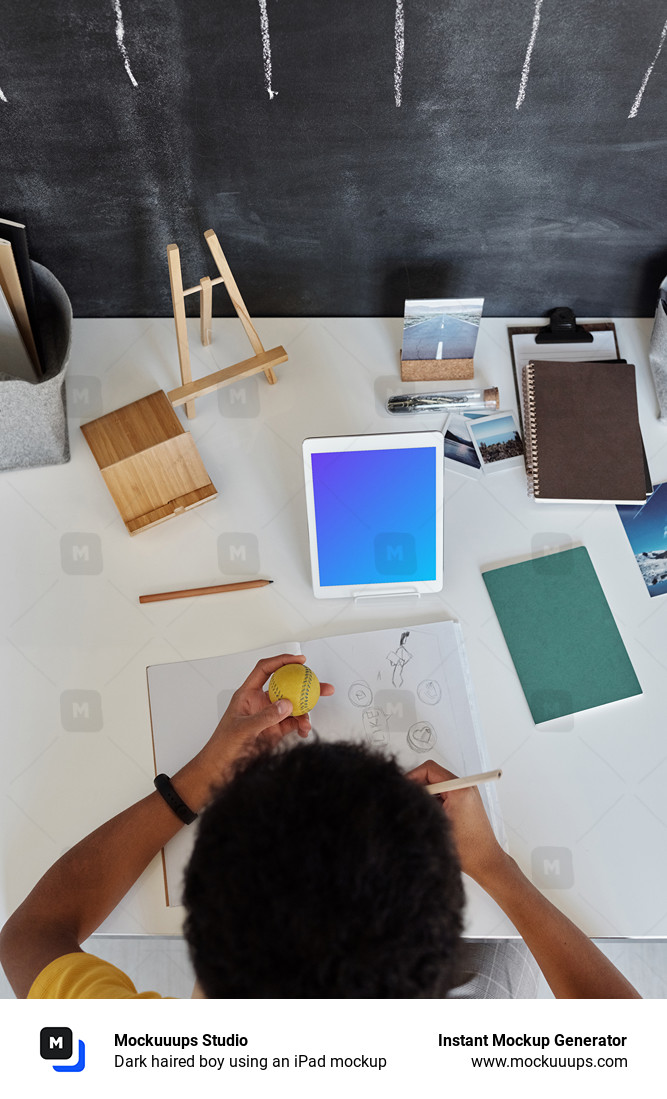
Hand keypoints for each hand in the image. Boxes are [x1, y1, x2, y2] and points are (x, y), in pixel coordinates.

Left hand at [192, 654, 333, 788]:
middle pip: (286, 686)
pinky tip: (303, 731)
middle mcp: (260, 702)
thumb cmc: (223, 745)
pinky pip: (293, 724)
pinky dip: (301, 726)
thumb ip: (265, 716)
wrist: (222, 768)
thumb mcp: (242, 729)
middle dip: (304, 685)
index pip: (266, 670)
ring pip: (293, 707)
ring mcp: (270, 716)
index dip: (282, 661)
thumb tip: (286, 704)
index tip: (299, 661)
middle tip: (321, 686)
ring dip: (305, 712)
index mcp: (248, 694)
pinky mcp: (276, 730)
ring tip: (307, 722)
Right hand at [406, 759, 506, 886]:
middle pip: (432, 775)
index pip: (429, 769)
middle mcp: (464, 787)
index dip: (412, 776)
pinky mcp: (464, 802)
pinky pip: (443, 794)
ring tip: (421, 812)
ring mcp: (465, 794)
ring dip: (426, 795)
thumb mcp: (438, 823)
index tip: (402, 788)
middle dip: (418, 786)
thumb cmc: (469, 848)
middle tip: (408, 801)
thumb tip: (406, 793)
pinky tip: (430, 816)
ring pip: (436, 785)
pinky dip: (433, 801)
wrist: (485, 862)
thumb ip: (422, 803)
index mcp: (459, 789)